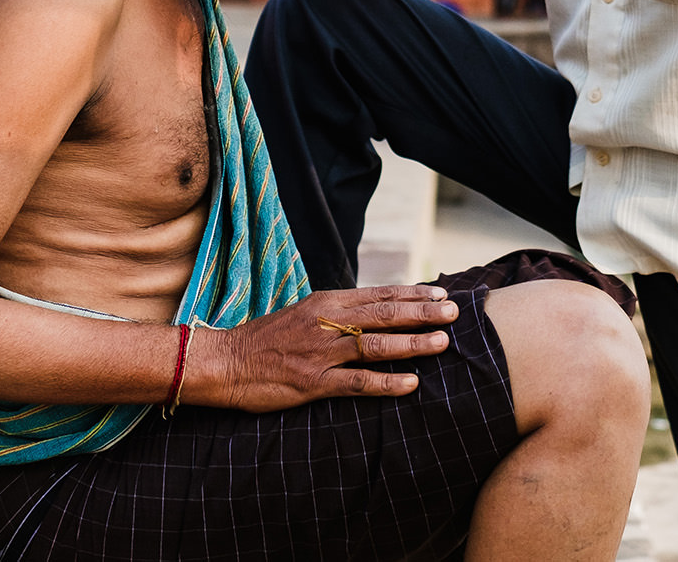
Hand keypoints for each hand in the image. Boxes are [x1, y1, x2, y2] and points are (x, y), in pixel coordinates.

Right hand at [195, 284, 458, 412]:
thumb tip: (375, 308)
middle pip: (384, 314)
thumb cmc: (266, 338)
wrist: (224, 361)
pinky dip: (386, 383)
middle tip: (453, 312)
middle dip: (423, 313)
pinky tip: (411, 384)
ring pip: (376, 345)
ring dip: (413, 344)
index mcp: (326, 303)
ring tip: (442, 342)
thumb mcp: (304, 312)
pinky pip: (357, 383)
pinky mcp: (312, 382)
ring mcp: (321, 353)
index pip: (379, 294)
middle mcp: (327, 323)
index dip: (413, 294)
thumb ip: (338, 311)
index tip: (441, 293)